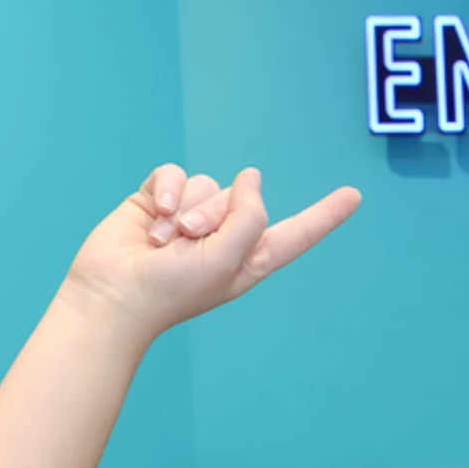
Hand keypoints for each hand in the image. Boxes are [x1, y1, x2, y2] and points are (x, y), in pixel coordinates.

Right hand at [58, 163, 360, 344]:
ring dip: (185, 209)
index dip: (325, 215)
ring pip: (205, 184)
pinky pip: (174, 174)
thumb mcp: (227, 260)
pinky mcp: (161, 200)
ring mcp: (192, 215)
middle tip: (187, 242)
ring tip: (164, 241)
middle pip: (239, 198)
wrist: (114, 294)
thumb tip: (251, 177)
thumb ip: (250, 216)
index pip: (297, 233)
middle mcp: (226, 235)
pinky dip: (165, 190)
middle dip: (211, 214)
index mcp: (252, 258)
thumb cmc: (174, 290)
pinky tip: (153, 216)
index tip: (355, 196)